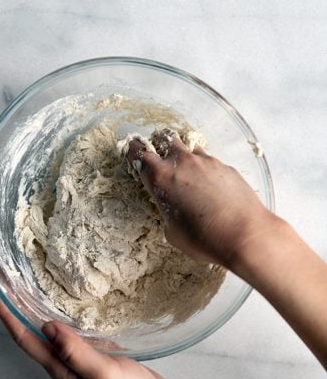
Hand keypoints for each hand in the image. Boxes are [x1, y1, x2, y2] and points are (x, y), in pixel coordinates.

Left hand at [0, 288, 181, 378]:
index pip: (24, 338)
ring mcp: (80, 361)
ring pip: (51, 332)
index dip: (6, 314)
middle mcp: (64, 364)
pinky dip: (66, 315)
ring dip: (38, 310)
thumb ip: (75, 351)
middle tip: (9, 280)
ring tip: (31, 286)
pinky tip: (71, 303)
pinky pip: (73, 332)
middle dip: (17, 309)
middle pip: (31, 333)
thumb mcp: (102, 373)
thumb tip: (46, 326)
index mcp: (60, 368)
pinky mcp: (97, 356)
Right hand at [127, 133, 278, 266]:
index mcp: (160, 177)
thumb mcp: (172, 232)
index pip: (138, 153)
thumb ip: (167, 211)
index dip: (134, 151)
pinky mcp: (227, 167)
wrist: (245, 234)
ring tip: (191, 179)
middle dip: (161, 146)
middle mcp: (182, 163)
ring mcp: (207, 162)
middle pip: (166, 140)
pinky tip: (213, 191)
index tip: (133, 152)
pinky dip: (207, 172)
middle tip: (162, 160)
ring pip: (190, 151)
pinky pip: (211, 164)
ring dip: (186, 160)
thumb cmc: (204, 238)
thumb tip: (173, 206)